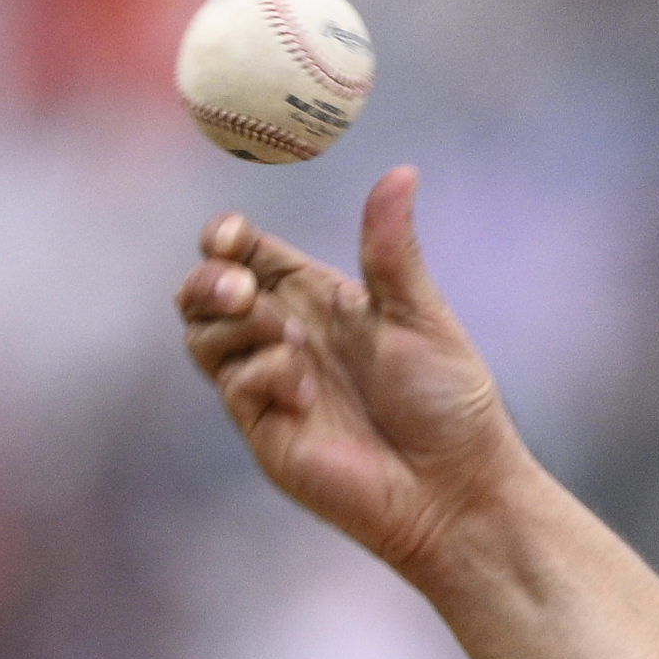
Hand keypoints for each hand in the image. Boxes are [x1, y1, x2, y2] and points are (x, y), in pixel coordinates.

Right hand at [175, 167, 529, 586]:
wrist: (455, 487)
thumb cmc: (448, 403)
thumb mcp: (420, 314)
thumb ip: (392, 248)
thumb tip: (403, 171)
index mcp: (317, 300)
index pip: (246, 253)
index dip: (225, 238)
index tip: (229, 235)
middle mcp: (285, 337)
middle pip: (203, 291)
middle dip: (210, 279)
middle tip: (243, 287)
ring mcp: (269, 385)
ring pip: (202, 335)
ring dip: (235, 325)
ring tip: (290, 341)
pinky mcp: (264, 430)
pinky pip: (232, 385)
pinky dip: (261, 375)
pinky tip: (304, 394)